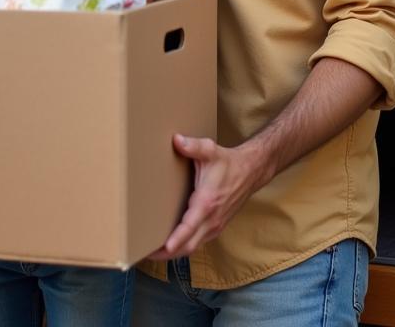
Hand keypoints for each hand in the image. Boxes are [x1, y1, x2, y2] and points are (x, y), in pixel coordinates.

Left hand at [148, 134, 270, 259]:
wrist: (250, 172)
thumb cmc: (227, 162)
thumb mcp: (210, 150)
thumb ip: (193, 146)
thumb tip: (177, 140)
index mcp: (207, 203)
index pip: (189, 227)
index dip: (175, 239)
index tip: (162, 248)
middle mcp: (211, 219)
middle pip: (188, 245)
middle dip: (167, 253)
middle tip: (144, 253)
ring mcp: (214, 225)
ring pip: (193, 246)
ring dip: (174, 252)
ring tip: (152, 252)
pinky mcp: (215, 226)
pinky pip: (197, 242)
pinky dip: (183, 246)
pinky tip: (170, 244)